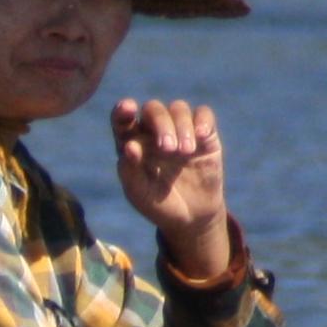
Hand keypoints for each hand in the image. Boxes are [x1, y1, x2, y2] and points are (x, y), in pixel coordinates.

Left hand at [112, 96, 231, 281]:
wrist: (192, 218)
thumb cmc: (159, 205)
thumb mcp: (141, 195)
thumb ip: (131, 172)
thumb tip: (130, 146)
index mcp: (133, 142)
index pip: (122, 119)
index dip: (123, 111)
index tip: (128, 109)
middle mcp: (154, 131)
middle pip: (153, 109)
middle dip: (160, 124)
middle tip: (168, 149)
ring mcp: (180, 130)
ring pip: (178, 108)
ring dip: (181, 126)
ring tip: (185, 152)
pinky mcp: (204, 135)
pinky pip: (204, 114)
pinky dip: (203, 121)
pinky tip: (201, 135)